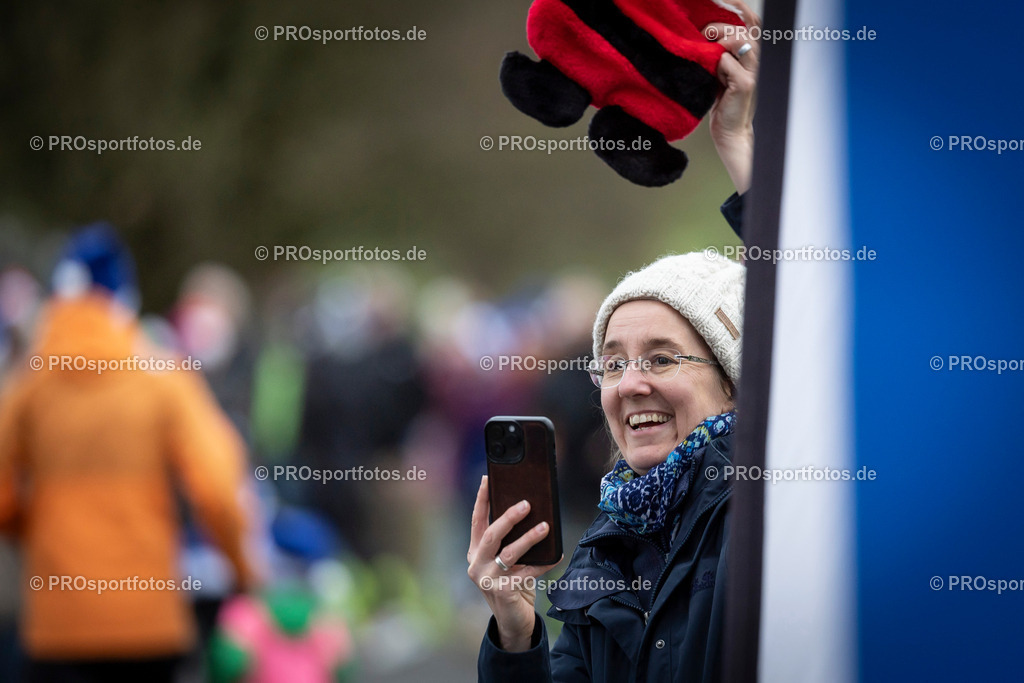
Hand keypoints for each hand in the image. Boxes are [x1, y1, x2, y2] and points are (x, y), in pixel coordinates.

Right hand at [467, 476, 560, 651]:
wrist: (512, 622)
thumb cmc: (512, 583)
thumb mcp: (506, 560)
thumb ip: (509, 541)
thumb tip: (530, 510)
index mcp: (475, 551)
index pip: (477, 520)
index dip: (482, 499)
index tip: (488, 478)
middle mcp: (477, 564)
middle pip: (491, 534)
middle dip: (509, 517)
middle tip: (527, 503)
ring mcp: (487, 579)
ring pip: (509, 553)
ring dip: (529, 538)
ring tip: (545, 526)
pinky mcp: (503, 592)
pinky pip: (528, 572)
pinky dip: (545, 563)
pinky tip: (557, 555)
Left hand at [704, 1, 760, 193]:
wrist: (730, 132)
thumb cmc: (724, 103)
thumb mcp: (719, 72)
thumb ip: (717, 53)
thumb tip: (703, 32)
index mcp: (754, 53)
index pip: (752, 20)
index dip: (739, 6)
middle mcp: (759, 58)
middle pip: (743, 27)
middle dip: (719, 26)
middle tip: (702, 36)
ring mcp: (754, 70)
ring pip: (736, 40)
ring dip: (716, 44)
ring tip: (704, 55)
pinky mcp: (746, 83)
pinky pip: (725, 62)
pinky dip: (713, 66)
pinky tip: (710, 78)